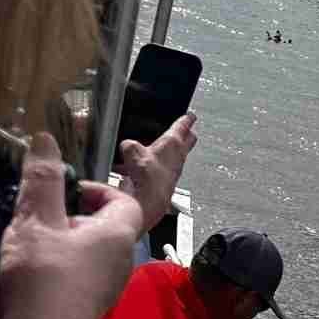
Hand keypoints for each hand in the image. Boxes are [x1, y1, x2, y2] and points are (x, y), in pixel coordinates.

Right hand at [0, 133, 142, 318]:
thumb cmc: (44, 276)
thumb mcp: (37, 218)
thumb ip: (42, 178)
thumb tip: (45, 140)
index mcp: (118, 234)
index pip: (123, 201)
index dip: (99, 190)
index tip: (70, 191)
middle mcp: (121, 261)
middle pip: (109, 226)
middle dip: (79, 215)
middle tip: (46, 215)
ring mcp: (108, 287)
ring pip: (94, 252)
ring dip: (69, 240)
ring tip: (37, 241)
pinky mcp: (89, 306)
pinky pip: (83, 275)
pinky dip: (65, 265)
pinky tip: (37, 269)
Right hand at [115, 114, 196, 231]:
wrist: (149, 204)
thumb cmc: (148, 179)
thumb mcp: (132, 151)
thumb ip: (129, 145)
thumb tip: (126, 146)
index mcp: (172, 142)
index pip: (183, 125)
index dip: (187, 118)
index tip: (191, 114)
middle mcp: (177, 156)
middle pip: (188, 141)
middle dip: (188, 134)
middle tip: (189, 129)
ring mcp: (173, 171)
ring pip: (174, 157)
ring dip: (168, 153)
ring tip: (159, 148)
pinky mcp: (166, 183)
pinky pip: (160, 171)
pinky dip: (152, 168)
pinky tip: (138, 170)